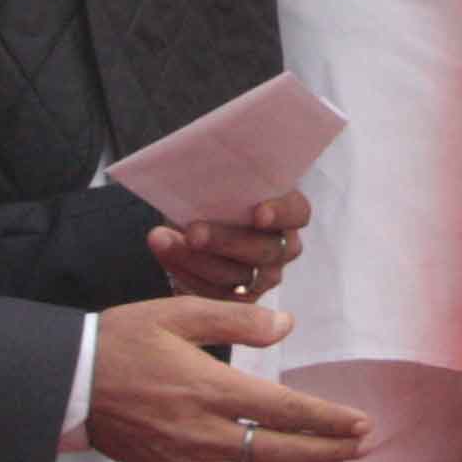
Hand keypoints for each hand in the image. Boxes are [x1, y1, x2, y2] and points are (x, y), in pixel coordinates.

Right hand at [84, 297, 370, 461]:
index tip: (362, 424)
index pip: (285, 411)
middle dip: (329, 452)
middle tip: (365, 448)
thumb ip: (238, 319)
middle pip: (280, 452)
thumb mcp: (179, 312)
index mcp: (210, 388)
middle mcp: (203, 432)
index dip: (328, 421)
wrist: (67, 384)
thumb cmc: (123, 340)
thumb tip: (288, 325)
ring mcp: (188, 459)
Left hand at [149, 188, 309, 305]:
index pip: (298, 213)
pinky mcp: (235, 299)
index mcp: (289, 213)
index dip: (281, 214)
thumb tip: (205, 161)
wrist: (197, 221)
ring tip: (164, 240)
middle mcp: (282, 248)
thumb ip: (225, 176)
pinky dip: (185, 273)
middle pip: (265, 250)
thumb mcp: (224, 180)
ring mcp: (262, 277)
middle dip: (226, 241)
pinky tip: (165, 252)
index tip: (258, 213)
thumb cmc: (216, 195)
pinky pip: (214, 295)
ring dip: (197, 259)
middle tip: (194, 231)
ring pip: (237, 276)